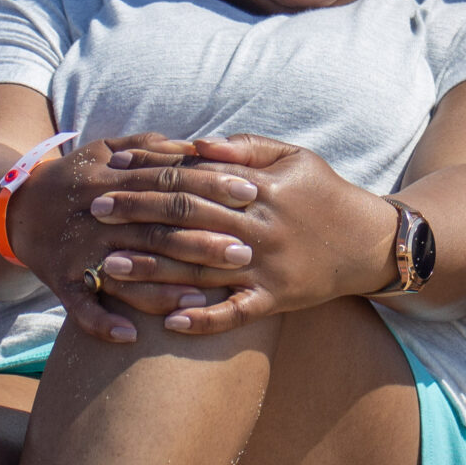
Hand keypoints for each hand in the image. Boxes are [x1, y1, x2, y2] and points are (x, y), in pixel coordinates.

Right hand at [3, 134, 261, 341]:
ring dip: (163, 288)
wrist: (15, 208)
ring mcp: (78, 251)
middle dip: (202, 240)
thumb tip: (199, 148)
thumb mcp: (106, 150)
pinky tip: (130, 337)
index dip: (211, 185)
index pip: (170, 180)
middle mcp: (97, 216)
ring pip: (125, 271)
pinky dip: (102, 323)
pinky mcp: (60, 281)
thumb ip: (151, 148)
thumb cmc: (75, 178)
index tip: (251, 193)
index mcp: (113, 179)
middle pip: (156, 228)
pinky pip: (81, 306)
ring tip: (203, 298)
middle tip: (245, 252)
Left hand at [90, 135, 398, 335]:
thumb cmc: (324, 193)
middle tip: (95, 212)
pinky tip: (169, 322)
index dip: (151, 172)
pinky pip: (236, 314)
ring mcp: (267, 266)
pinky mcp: (277, 300)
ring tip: (108, 267)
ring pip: (201, 268)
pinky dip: (204, 319)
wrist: (371, 242)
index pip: (194, 176)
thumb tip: (196, 142)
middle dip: (138, 214)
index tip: (112, 171)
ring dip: (152, 269)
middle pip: (187, 218)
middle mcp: (260, 227)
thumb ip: (244, 148)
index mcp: (261, 187)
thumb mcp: (292, 157)